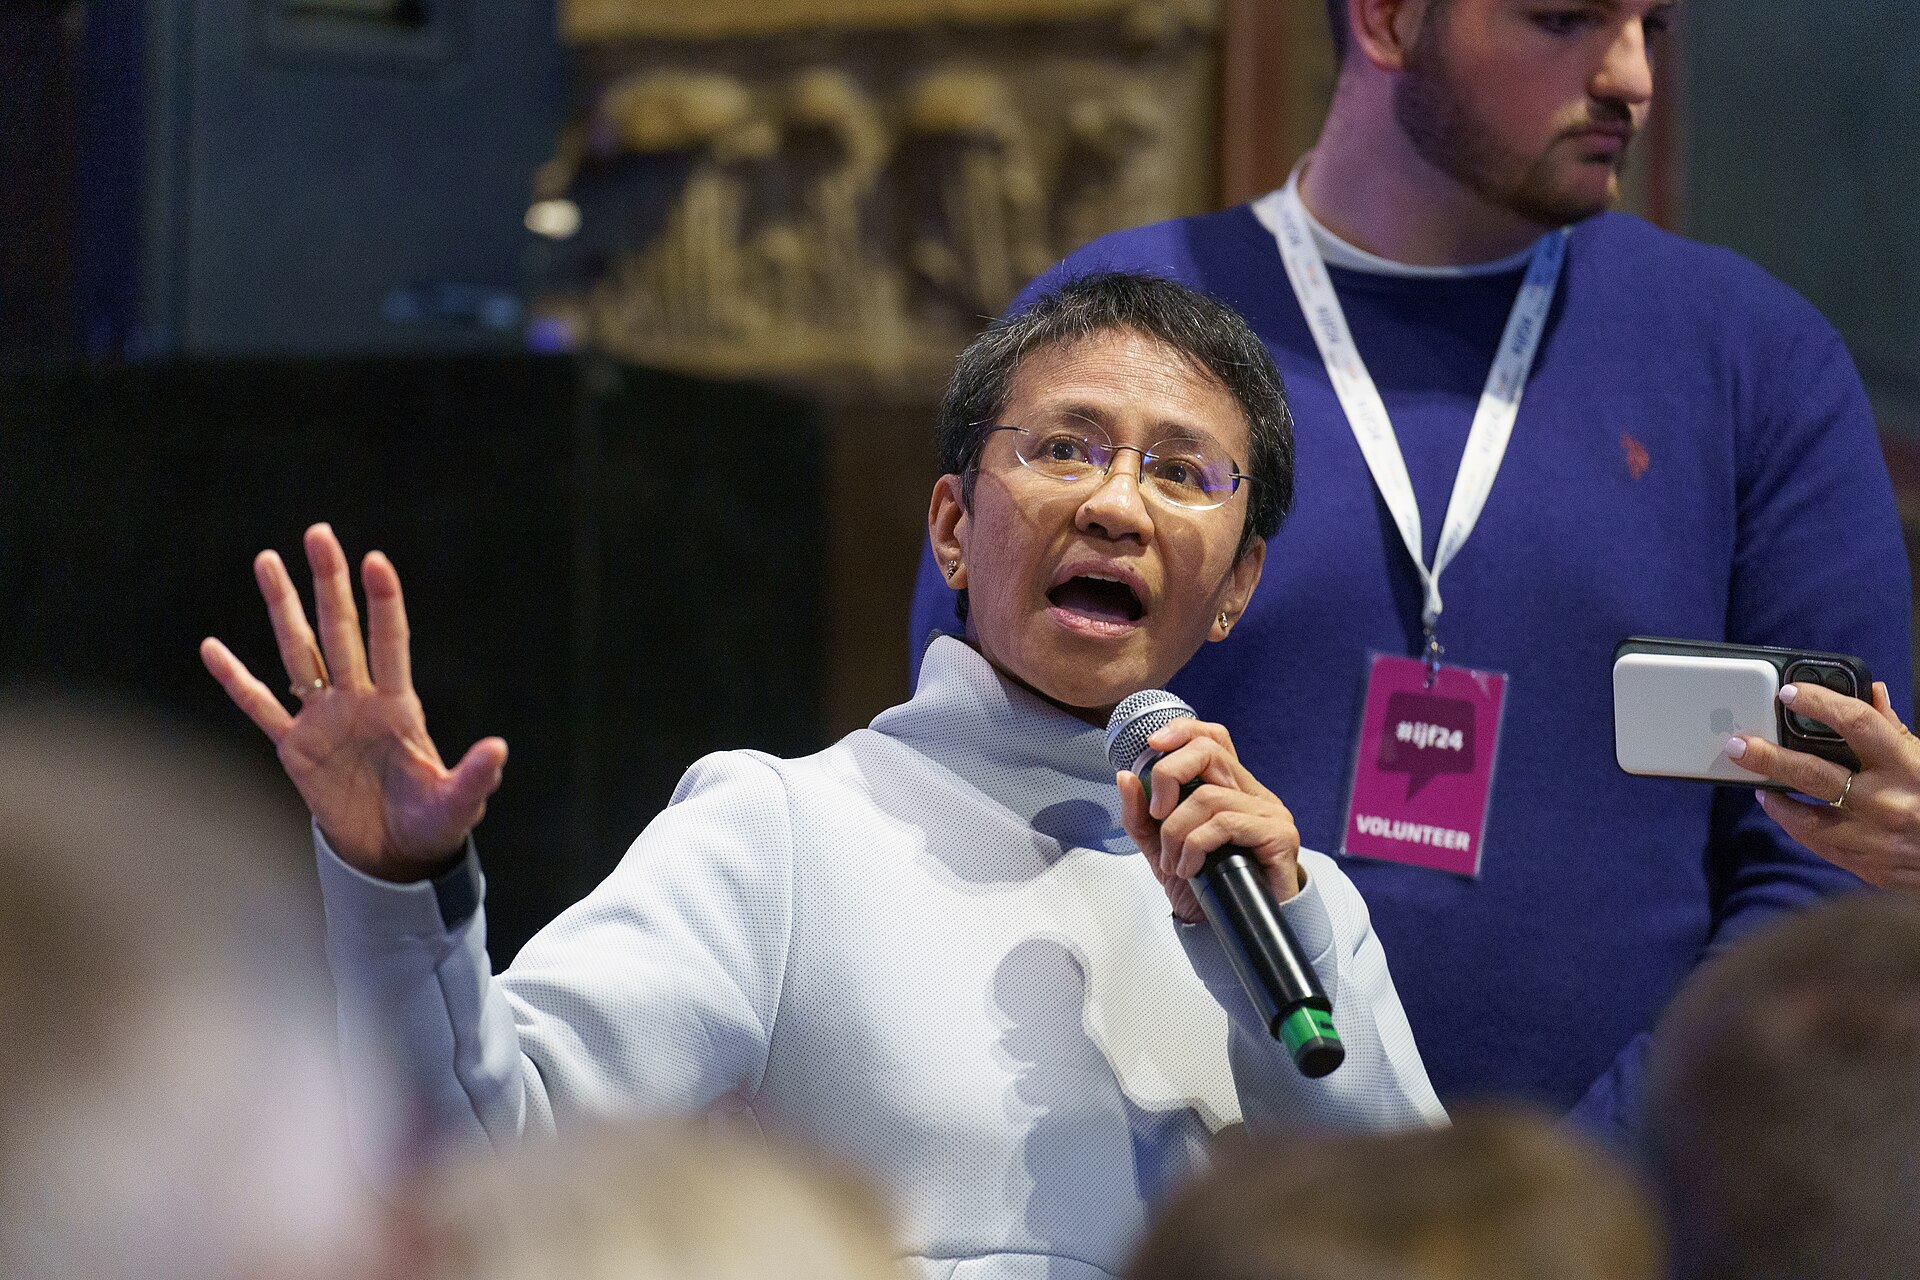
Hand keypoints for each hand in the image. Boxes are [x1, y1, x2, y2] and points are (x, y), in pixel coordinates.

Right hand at [200, 523, 507, 881]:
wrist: (395, 855)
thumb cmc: (432, 825)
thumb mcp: (457, 802)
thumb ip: (474, 776)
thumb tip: (498, 749)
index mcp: (399, 708)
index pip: (389, 642)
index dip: (383, 603)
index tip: (375, 561)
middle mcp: (359, 701)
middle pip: (339, 630)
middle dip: (329, 583)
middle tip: (318, 533)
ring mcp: (324, 720)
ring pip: (298, 651)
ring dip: (282, 608)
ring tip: (267, 560)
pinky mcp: (295, 749)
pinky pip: (260, 707)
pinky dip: (236, 680)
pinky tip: (212, 647)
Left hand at [1115, 717, 1302, 923]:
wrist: (1231, 931)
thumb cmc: (1206, 886)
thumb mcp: (1161, 848)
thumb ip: (1141, 815)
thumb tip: (1125, 777)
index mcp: (1228, 788)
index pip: (1213, 738)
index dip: (1183, 730)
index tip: (1151, 744)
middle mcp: (1252, 793)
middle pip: (1208, 751)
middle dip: (1167, 775)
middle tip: (1157, 814)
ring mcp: (1268, 813)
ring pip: (1208, 796)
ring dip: (1177, 831)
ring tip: (1174, 862)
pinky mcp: (1279, 836)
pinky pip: (1226, 824)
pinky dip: (1196, 845)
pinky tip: (1190, 868)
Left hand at [1726, 680, 1919, 894]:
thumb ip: (1897, 730)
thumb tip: (1872, 692)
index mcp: (1909, 767)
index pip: (1859, 724)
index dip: (1822, 703)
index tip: (1790, 693)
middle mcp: (1888, 802)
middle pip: (1814, 773)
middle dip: (1768, 757)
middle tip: (1738, 745)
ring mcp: (1874, 838)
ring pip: (1805, 816)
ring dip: (1775, 796)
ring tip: (1755, 780)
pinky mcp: (1866, 865)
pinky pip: (1816, 842)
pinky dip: (1794, 823)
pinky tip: (1781, 807)